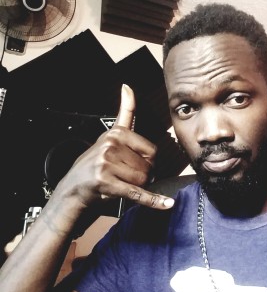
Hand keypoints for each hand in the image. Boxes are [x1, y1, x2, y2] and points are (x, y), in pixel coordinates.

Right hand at [56, 84, 173, 210]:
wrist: (73, 188)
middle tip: (124, 176)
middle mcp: (110, 146)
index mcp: (116, 133)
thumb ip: (124, 113)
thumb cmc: (95, 161)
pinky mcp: (106, 183)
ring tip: (120, 183)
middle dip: (142, 175)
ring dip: (138, 186)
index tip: (142, 162)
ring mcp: (107, 164)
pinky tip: (167, 204)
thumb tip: (128, 87)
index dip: (148, 161)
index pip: (151, 150)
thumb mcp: (109, 135)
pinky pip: (137, 193)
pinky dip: (154, 201)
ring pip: (143, 180)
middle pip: (148, 166)